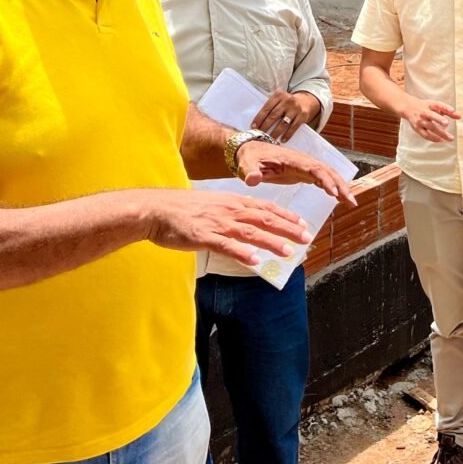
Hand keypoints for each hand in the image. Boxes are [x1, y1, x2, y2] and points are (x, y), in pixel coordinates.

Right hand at [143, 189, 312, 265]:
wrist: (157, 209)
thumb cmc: (183, 209)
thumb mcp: (213, 204)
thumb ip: (231, 212)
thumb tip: (248, 222)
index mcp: (232, 202)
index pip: (266, 208)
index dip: (286, 216)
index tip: (302, 224)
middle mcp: (229, 211)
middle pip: (264, 219)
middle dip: (287, 228)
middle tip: (306, 238)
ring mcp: (217, 224)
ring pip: (250, 233)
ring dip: (271, 242)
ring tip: (288, 251)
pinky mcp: (204, 236)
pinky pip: (226, 246)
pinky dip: (242, 253)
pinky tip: (255, 260)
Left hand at [237, 140, 357, 207]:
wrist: (250, 151)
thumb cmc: (249, 157)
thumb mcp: (247, 164)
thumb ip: (250, 171)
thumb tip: (252, 180)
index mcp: (292, 160)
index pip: (313, 168)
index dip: (325, 179)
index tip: (333, 192)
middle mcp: (303, 161)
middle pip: (327, 171)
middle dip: (340, 185)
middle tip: (350, 201)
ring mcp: (305, 166)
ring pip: (328, 175)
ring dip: (341, 187)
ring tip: (351, 202)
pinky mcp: (304, 172)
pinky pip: (323, 179)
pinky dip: (333, 188)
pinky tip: (340, 199)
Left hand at [253, 90, 321, 141]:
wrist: (306, 101)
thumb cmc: (287, 103)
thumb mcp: (279, 100)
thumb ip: (270, 107)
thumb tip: (257, 122)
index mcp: (278, 95)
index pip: (266, 108)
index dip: (259, 118)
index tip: (253, 127)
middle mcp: (287, 100)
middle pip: (273, 116)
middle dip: (265, 127)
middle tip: (259, 135)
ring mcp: (295, 108)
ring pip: (283, 123)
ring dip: (275, 133)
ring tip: (269, 140)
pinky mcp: (303, 115)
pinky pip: (293, 127)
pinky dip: (287, 134)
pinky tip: (282, 140)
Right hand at [402, 97, 459, 142]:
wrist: (408, 107)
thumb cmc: (425, 107)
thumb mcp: (436, 106)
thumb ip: (448, 111)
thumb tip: (460, 116)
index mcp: (429, 105)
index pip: (438, 105)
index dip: (445, 107)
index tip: (452, 110)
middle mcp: (424, 112)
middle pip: (432, 116)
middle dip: (439, 120)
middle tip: (447, 123)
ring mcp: (420, 121)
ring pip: (430, 127)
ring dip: (440, 133)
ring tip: (450, 138)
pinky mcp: (417, 128)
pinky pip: (425, 135)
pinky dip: (434, 138)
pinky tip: (441, 140)